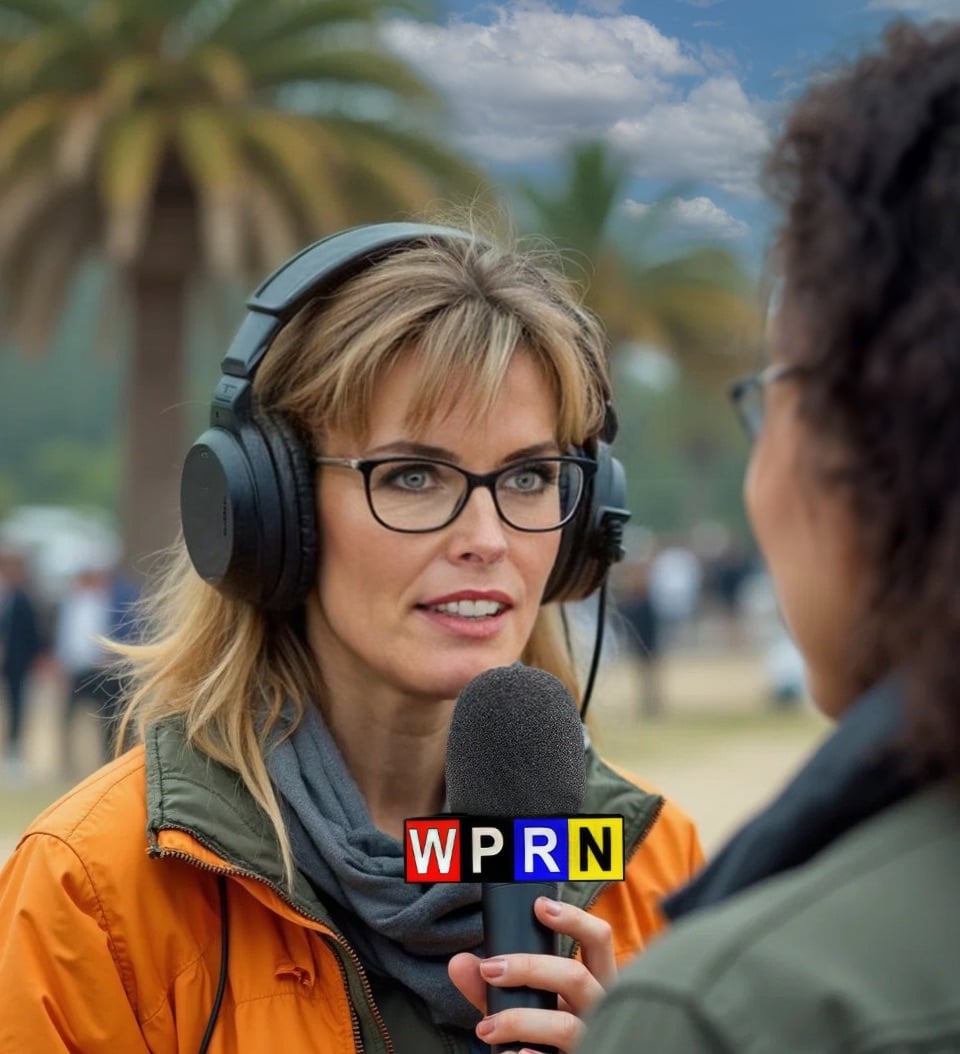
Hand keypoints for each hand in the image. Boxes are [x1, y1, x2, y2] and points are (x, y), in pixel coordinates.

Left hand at [448, 896, 616, 1053]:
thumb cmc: (542, 1031)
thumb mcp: (520, 1003)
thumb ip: (490, 985)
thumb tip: (459, 963)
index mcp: (593, 980)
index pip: (599, 939)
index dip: (574, 919)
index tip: (539, 907)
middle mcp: (599, 1007)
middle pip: (576, 975)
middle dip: (528, 968)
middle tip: (489, 969)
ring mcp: (593, 1039)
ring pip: (565, 1025)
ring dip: (518, 1021)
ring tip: (485, 1027)